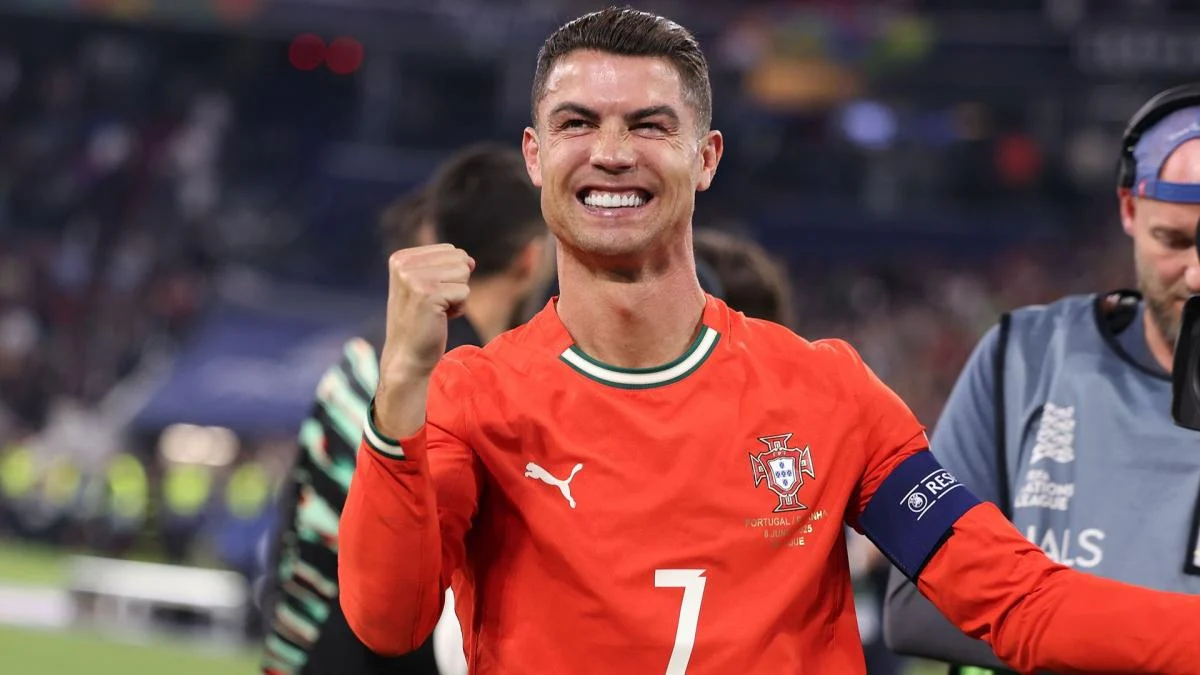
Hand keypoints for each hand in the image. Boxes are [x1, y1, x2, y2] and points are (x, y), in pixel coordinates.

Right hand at [375, 244, 473, 437]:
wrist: (407, 356)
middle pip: (459, 259)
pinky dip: (459, 309)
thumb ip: (444, 265)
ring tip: (437, 311)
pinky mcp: (428, 294)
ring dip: (457, 296)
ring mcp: (414, 278)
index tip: (429, 295)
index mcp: (401, 258)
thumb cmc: (421, 321)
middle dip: (455, 284)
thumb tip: (470, 260)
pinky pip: (465, 293)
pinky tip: (440, 319)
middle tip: (435, 304)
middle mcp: (404, 264)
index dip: (449, 276)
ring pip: (464, 274)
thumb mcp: (425, 284)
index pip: (450, 250)